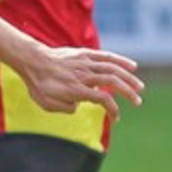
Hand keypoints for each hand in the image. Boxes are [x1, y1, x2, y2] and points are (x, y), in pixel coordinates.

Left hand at [22, 46, 144, 119]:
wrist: (32, 61)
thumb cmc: (38, 85)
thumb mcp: (46, 104)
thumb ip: (65, 108)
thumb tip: (78, 106)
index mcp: (76, 90)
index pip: (102, 100)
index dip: (113, 110)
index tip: (115, 117)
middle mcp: (84, 76)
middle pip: (113, 83)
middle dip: (128, 93)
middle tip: (138, 102)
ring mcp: (86, 63)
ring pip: (113, 69)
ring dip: (129, 78)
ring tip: (140, 87)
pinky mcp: (85, 54)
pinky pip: (106, 56)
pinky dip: (121, 60)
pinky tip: (132, 66)